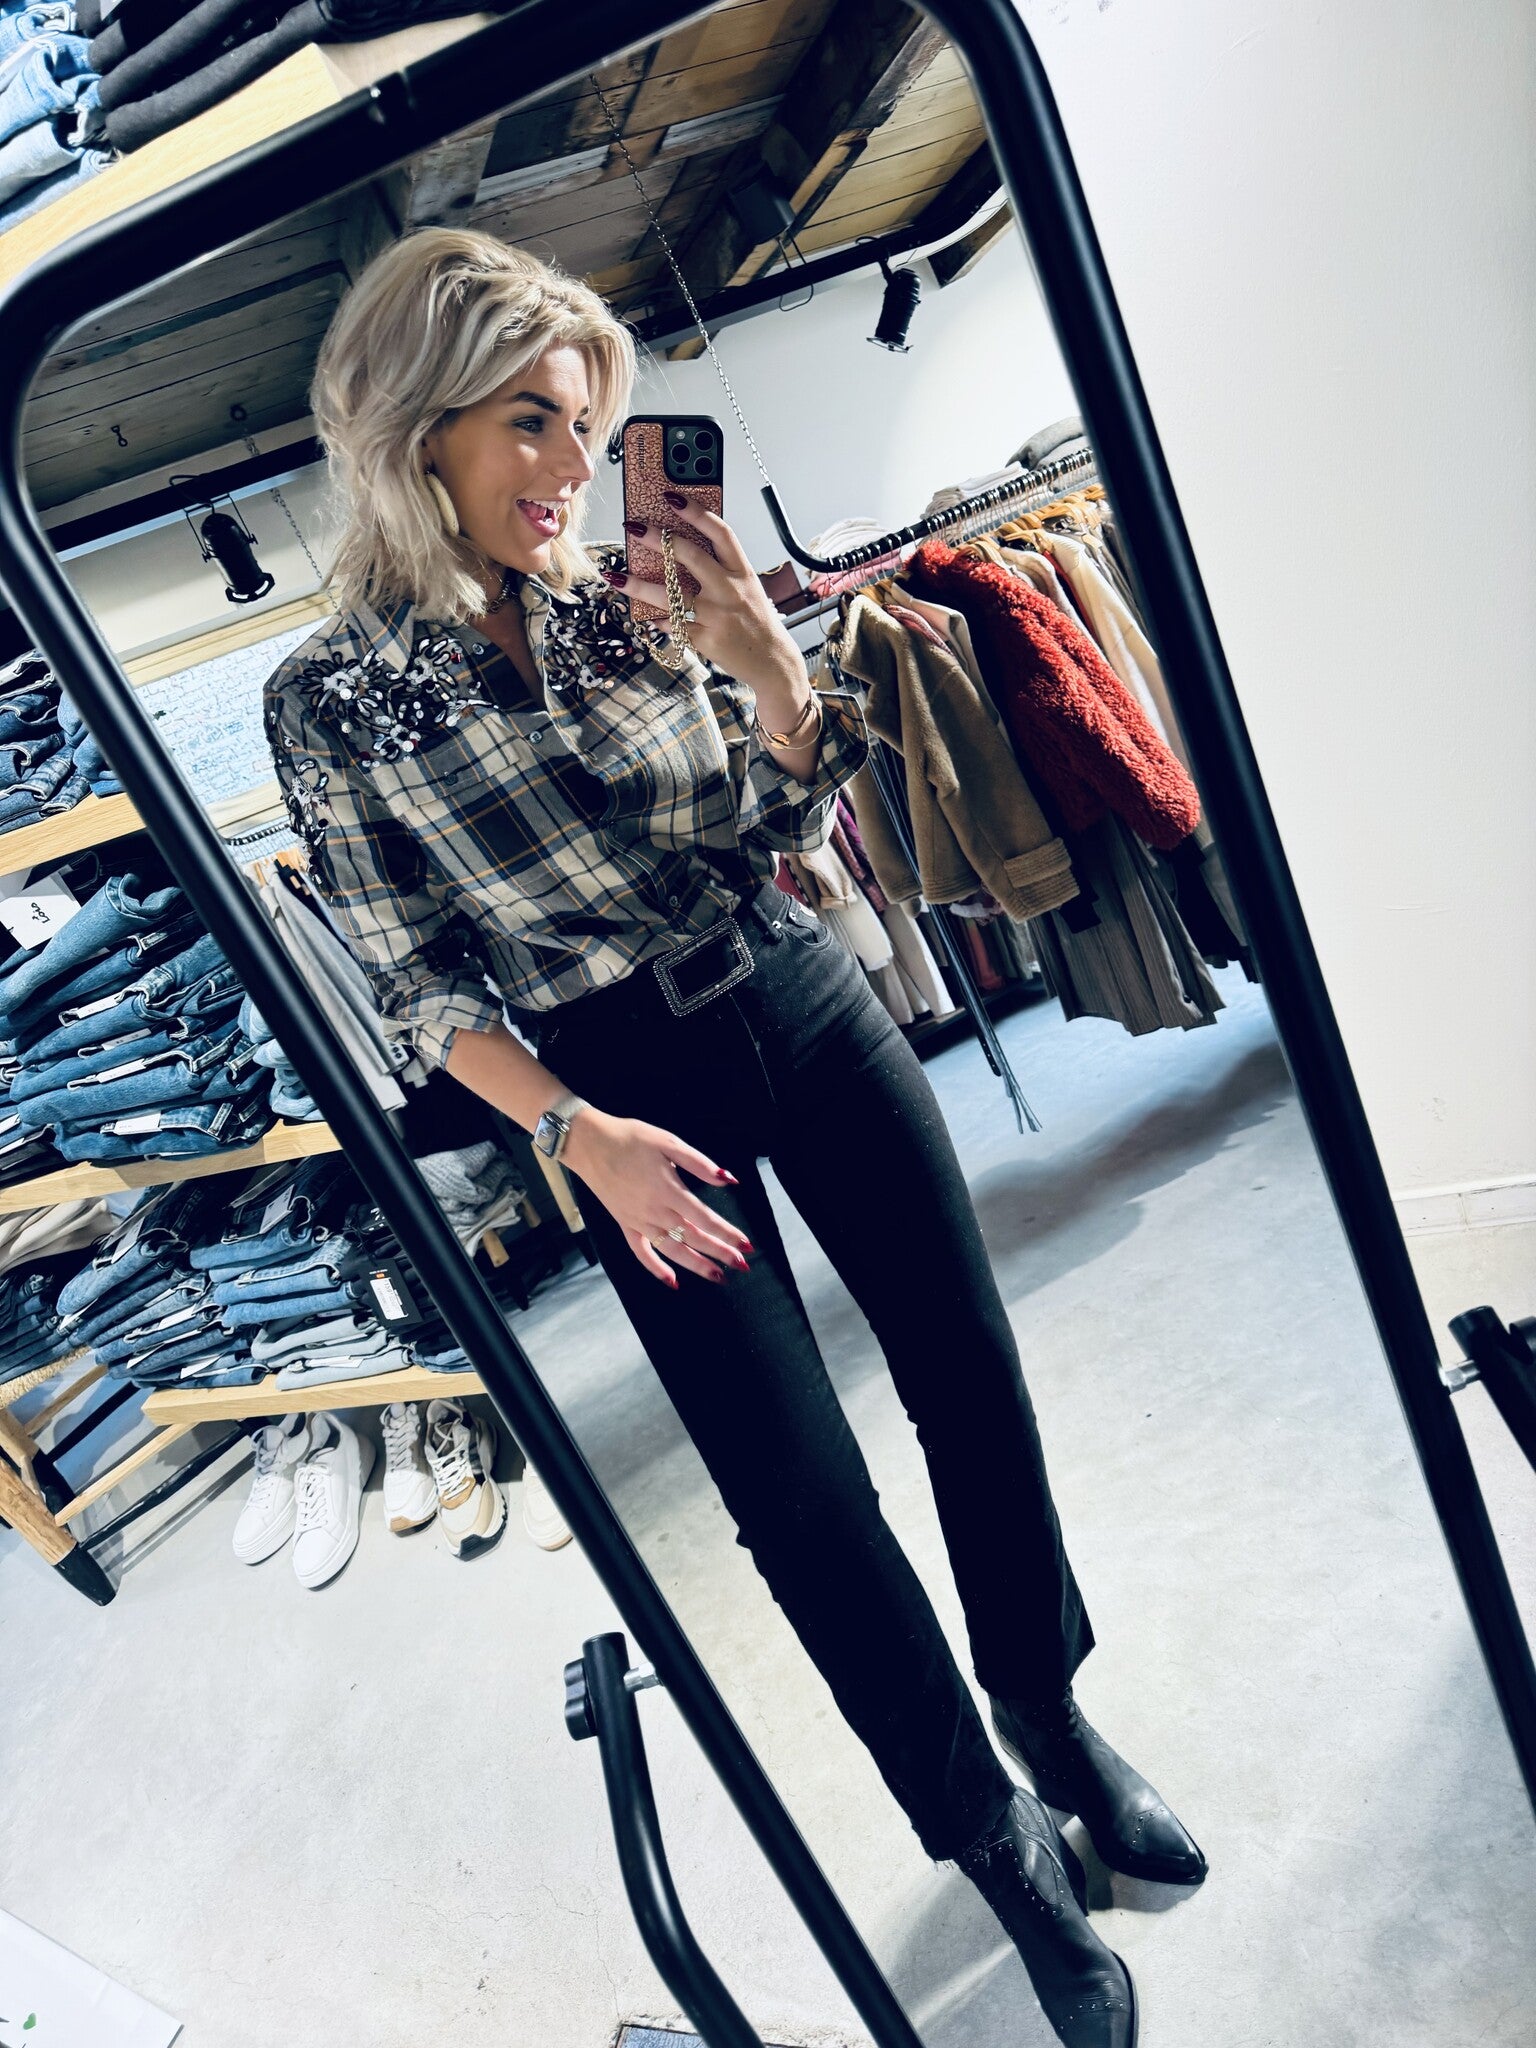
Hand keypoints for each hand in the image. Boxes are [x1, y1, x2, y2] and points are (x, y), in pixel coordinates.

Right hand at [561, 1104, 753, 1287]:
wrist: (590, 1143)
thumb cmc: (631, 1138)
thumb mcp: (668, 1142)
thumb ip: (699, 1163)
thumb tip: (728, 1180)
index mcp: (669, 1190)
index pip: (705, 1218)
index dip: (727, 1232)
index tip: (746, 1244)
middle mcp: (655, 1211)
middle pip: (694, 1237)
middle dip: (720, 1253)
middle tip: (743, 1265)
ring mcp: (638, 1221)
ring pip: (672, 1250)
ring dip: (696, 1265)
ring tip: (718, 1277)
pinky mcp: (625, 1224)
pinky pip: (641, 1252)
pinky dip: (656, 1268)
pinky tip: (672, 1281)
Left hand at [609, 499, 802, 699]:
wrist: (771, 661)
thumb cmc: (755, 621)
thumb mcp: (746, 588)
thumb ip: (721, 570)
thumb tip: (681, 550)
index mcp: (741, 572)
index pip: (720, 533)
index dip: (696, 512)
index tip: (672, 497)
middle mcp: (729, 590)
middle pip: (690, 556)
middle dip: (659, 540)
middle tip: (635, 528)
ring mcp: (715, 615)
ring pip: (669, 596)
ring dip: (638, 585)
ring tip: (615, 576)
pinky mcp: (704, 639)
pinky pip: (671, 625)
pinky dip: (656, 620)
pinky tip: (644, 615)